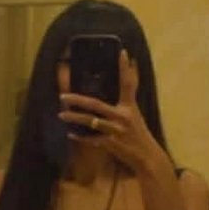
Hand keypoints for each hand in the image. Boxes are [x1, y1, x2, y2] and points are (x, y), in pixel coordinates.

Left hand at [59, 50, 164, 176]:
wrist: (147, 157)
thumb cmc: (139, 135)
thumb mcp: (135, 115)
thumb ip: (126, 101)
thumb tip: (122, 86)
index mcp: (130, 107)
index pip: (128, 83)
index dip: (125, 68)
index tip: (122, 52)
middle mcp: (122, 116)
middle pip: (96, 104)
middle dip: (77, 100)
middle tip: (63, 96)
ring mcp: (116, 131)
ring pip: (90, 122)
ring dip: (74, 118)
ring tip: (61, 115)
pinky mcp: (112, 144)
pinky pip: (92, 140)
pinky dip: (81, 137)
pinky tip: (70, 134)